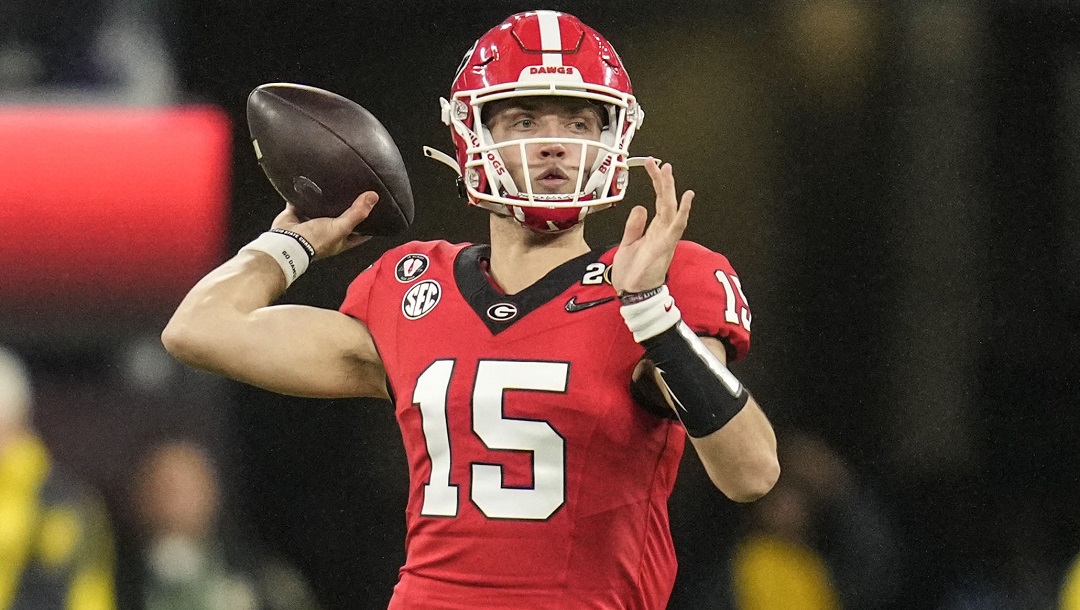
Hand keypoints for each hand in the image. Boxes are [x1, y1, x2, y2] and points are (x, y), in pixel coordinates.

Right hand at [270, 192, 377, 258]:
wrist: (287, 242)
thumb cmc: (315, 242)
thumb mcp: (341, 227)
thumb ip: (357, 214)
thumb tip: (373, 198)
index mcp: (341, 239)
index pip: (361, 233)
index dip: (370, 224)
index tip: (378, 213)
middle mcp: (327, 232)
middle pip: (341, 219)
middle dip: (347, 208)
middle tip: (356, 194)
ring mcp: (311, 224)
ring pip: (322, 210)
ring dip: (326, 202)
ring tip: (334, 186)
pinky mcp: (297, 216)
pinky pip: (300, 203)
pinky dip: (303, 195)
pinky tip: (308, 185)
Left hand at [611, 159, 693, 293]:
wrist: (633, 294)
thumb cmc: (632, 274)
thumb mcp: (627, 244)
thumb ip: (634, 226)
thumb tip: (639, 207)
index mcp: (654, 230)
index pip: (657, 201)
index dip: (656, 184)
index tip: (652, 167)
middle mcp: (663, 232)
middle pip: (665, 201)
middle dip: (663, 181)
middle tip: (660, 163)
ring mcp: (665, 238)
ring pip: (670, 208)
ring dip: (670, 189)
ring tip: (668, 171)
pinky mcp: (664, 246)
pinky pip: (676, 226)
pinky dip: (683, 211)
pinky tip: (687, 198)